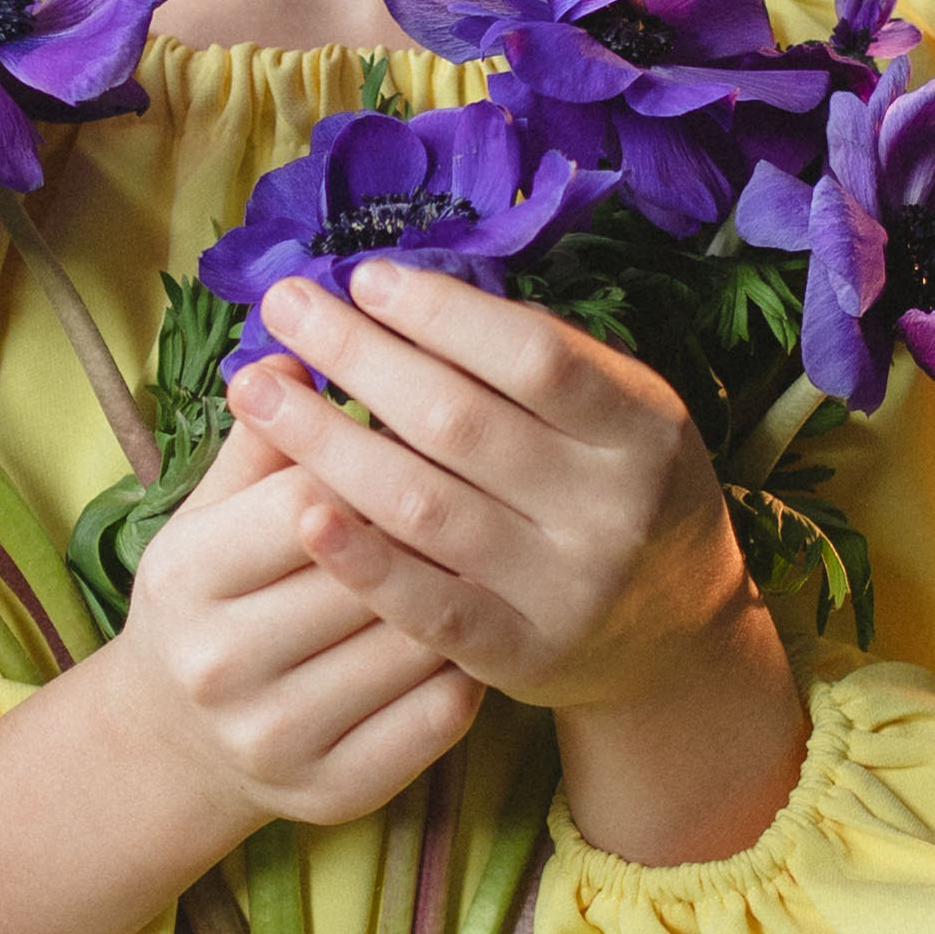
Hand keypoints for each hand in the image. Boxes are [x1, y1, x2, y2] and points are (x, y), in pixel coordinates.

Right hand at [112, 389, 482, 832]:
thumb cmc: (215, 597)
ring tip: (507, 540)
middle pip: (367, 570)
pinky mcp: (333, 792)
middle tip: (503, 471)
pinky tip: (486, 624)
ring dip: (466, 586)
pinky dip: (468, 663)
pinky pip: (437, 714)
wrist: (178, 742)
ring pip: (413, 639)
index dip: (378, 456)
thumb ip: (261, 443)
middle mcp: (220, 664)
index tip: (434, 419)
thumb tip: (296, 356)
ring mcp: (277, 737)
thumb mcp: (213, 514)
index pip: (306, 498)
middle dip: (433, 517)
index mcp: (185, 577)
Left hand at [228, 260, 807, 863]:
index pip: (535, 357)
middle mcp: (610, 509)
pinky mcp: (521, 655)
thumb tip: (406, 291)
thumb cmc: (621, 492)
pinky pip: (427, 607)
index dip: (442, 313)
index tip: (364, 278)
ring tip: (256, 390)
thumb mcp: (623, 413)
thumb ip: (537, 358)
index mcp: (643, 428)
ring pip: (425, 507)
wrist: (678, 639)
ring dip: (326, 443)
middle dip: (358, 355)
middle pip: (460, 423)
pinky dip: (361, 561)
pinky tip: (299, 512)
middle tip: (284, 306)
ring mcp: (564, 589)